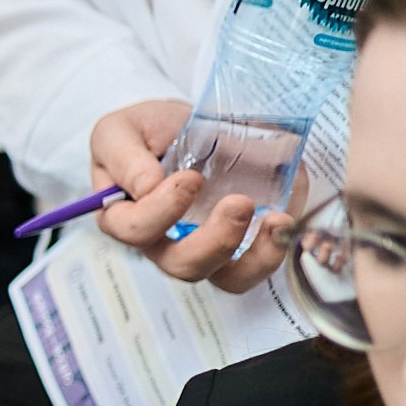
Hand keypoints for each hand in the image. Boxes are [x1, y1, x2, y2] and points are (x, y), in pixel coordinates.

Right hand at [89, 100, 294, 291]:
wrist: (184, 126)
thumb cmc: (146, 133)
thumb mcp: (119, 132)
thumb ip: (123, 156)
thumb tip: (148, 185)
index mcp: (126, 217)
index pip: (135, 231)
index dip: (163, 211)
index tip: (190, 178)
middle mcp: (164, 243)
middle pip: (184, 265)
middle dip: (216, 240)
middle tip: (239, 203)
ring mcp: (206, 248)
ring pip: (228, 278)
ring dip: (255, 257)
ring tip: (276, 221)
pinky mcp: (242, 244)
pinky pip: (259, 264)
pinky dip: (278, 247)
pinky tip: (286, 219)